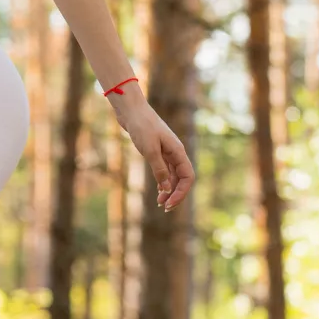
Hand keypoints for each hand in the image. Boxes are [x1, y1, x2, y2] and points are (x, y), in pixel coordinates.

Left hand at [114, 97, 194, 211]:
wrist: (130, 110)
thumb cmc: (141, 126)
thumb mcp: (150, 150)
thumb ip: (159, 170)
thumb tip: (166, 189)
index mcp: (178, 151)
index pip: (187, 177)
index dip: (181, 193)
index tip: (169, 204)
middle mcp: (175, 152)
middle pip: (182, 178)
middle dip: (175, 194)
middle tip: (164, 208)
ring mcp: (166, 151)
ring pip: (173, 175)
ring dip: (168, 190)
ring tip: (159, 203)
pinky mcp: (156, 150)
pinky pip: (165, 169)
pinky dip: (163, 181)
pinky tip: (158, 190)